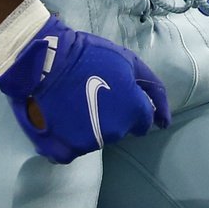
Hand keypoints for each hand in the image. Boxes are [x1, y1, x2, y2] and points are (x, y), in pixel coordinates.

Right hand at [0, 15, 168, 162]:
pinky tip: (61, 122)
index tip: (117, 97)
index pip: (143, 122)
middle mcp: (114, 132)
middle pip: (119, 130)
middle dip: (111, 116)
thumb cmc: (89, 56)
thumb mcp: (129, 61)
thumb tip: (164, 120)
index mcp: (132, 111)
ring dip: (90, 126)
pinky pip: (72, 152)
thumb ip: (152, 89)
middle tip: (92, 94)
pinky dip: (69, 141)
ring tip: (74, 104)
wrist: (45, 61)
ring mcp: (88, 144)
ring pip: (96, 140)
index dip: (133, 109)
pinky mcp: (64, 151)